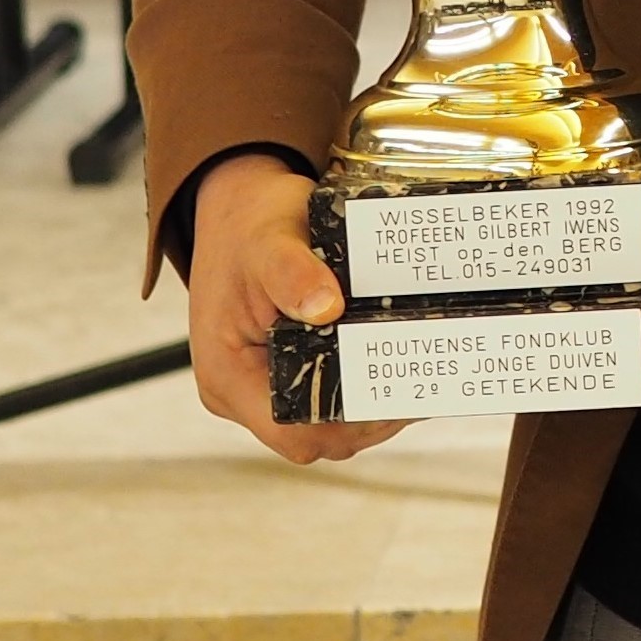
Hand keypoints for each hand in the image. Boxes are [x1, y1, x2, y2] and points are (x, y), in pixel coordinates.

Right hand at [186, 152, 404, 464]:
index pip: (294, 432)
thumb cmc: (249, 222)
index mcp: (226, 375)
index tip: (392, 393)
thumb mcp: (271, 239)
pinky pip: (321, 397)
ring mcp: (255, 385)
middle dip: (368, 416)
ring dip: (365, 406)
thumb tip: (326, 306)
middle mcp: (236, 391)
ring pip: (322, 424)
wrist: (235, 205)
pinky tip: (387, 364)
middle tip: (414, 382)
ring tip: (407, 373)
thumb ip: (294, 272)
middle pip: (315, 435)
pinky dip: (356, 388)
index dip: (348, 423)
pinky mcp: (276, 371)